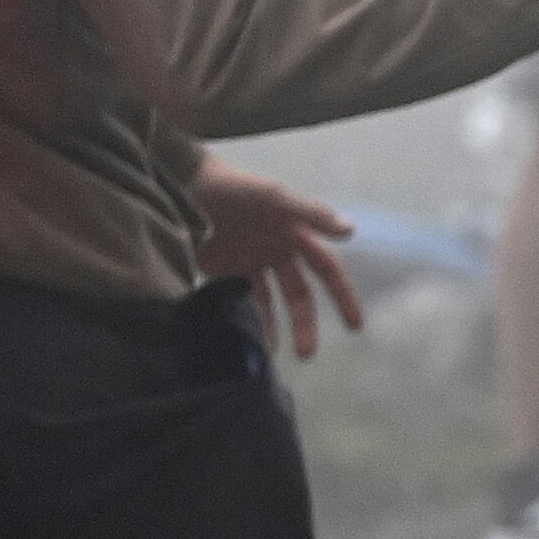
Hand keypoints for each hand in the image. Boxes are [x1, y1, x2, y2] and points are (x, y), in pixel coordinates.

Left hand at [191, 161, 361, 360]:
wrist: (184, 184)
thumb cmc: (234, 186)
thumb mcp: (274, 197)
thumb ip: (311, 214)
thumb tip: (351, 230)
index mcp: (296, 235)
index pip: (328, 271)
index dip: (343, 297)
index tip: (355, 327)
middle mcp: (278, 252)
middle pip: (300, 295)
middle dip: (306, 324)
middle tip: (307, 354)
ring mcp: (251, 262)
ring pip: (271, 302)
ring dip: (276, 327)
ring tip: (277, 354)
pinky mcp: (223, 269)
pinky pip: (240, 300)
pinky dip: (247, 318)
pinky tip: (250, 339)